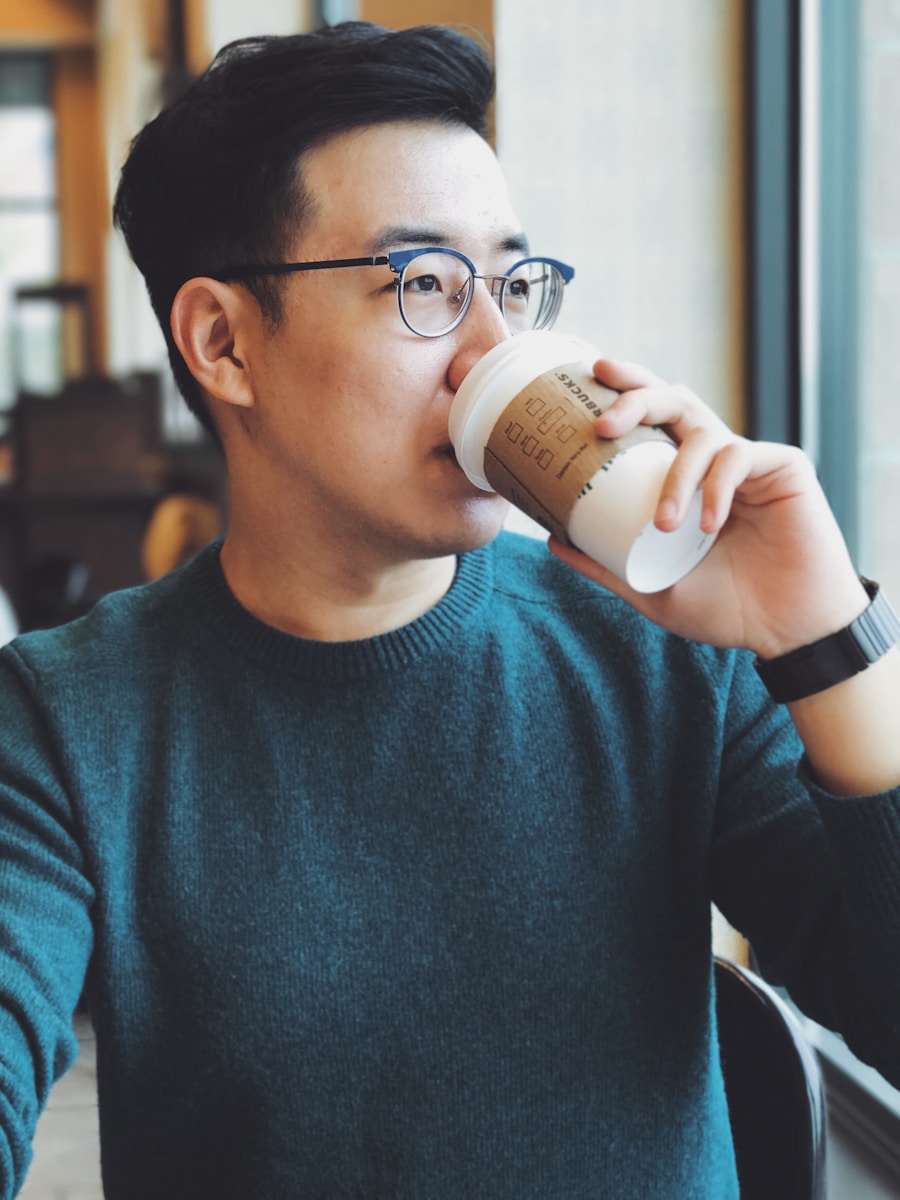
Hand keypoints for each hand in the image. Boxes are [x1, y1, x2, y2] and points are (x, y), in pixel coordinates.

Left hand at [548, 358, 868, 657]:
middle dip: (635, 400)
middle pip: (673, 401)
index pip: (650, 421)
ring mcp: (748, 462)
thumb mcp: (650, 588)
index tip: (587, 378)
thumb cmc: (724, 607)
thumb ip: (604, 563)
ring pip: (702, 433)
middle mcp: (713, 460)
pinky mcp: (783, 467)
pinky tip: (710, 524)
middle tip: (603, 425)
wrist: (784, 631)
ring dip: (676, 476)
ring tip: (666, 524)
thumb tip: (552, 539)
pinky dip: (716, 488)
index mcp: (682, 477)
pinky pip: (740, 457)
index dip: (622, 393)